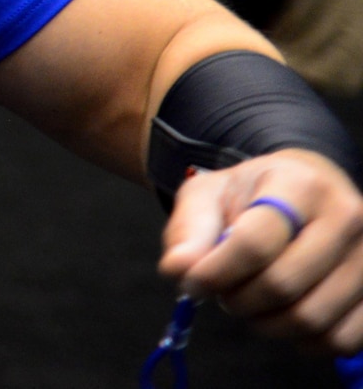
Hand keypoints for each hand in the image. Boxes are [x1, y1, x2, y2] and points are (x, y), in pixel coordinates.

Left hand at [159, 149, 362, 352]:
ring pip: (311, 318)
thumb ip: (188, 230)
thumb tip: (179, 270)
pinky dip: (303, 341)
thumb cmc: (252, 195)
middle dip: (239, 300)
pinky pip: (342, 339)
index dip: (215, 272)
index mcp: (299, 185)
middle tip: (224, 293)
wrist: (305, 192)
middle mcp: (347, 217)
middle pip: (282, 284)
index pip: (255, 241)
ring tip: (251, 302)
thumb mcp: (209, 195)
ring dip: (267, 323)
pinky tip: (284, 316)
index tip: (193, 283)